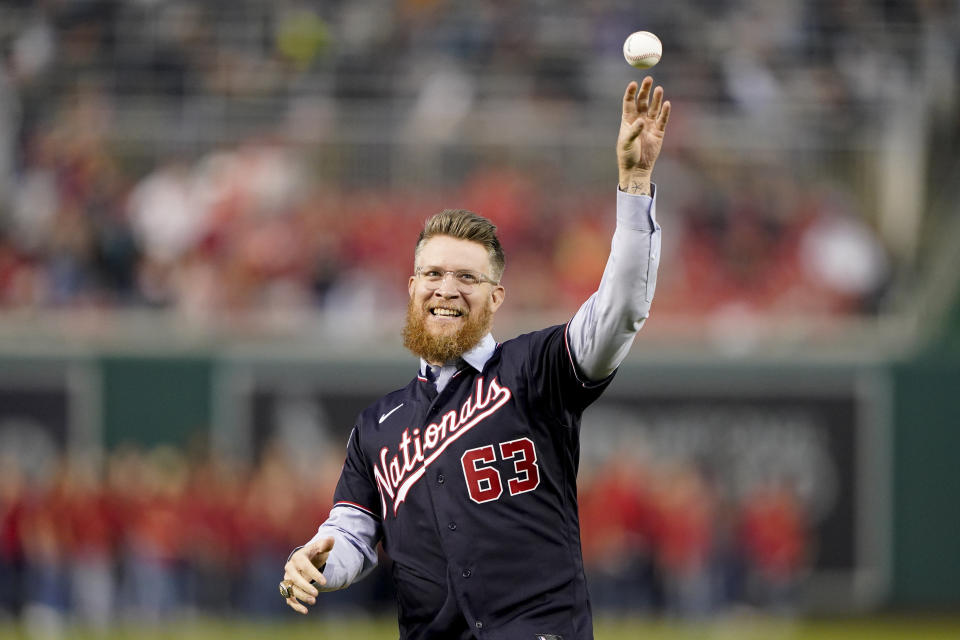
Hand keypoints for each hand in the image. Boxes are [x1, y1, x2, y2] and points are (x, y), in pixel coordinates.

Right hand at [282, 536, 334, 613]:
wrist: (306, 560)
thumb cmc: (315, 554)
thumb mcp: (321, 548)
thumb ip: (326, 544)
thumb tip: (331, 539)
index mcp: (298, 557)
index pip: (304, 566)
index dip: (314, 574)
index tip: (325, 582)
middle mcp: (290, 568)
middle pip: (294, 579)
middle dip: (305, 587)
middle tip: (317, 594)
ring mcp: (287, 579)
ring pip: (290, 589)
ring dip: (301, 596)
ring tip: (314, 601)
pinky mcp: (288, 589)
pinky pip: (288, 598)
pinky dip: (295, 605)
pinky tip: (305, 611)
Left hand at [617, 77, 670, 194]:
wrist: (637, 168)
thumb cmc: (627, 155)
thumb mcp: (626, 142)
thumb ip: (634, 130)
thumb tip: (641, 121)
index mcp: (627, 120)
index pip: (629, 102)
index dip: (631, 92)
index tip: (634, 83)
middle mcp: (639, 119)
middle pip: (642, 101)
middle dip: (645, 90)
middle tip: (649, 79)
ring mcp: (649, 124)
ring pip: (654, 107)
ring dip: (656, 98)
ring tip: (659, 88)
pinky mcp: (659, 131)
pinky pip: (663, 119)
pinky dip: (665, 112)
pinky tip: (667, 104)